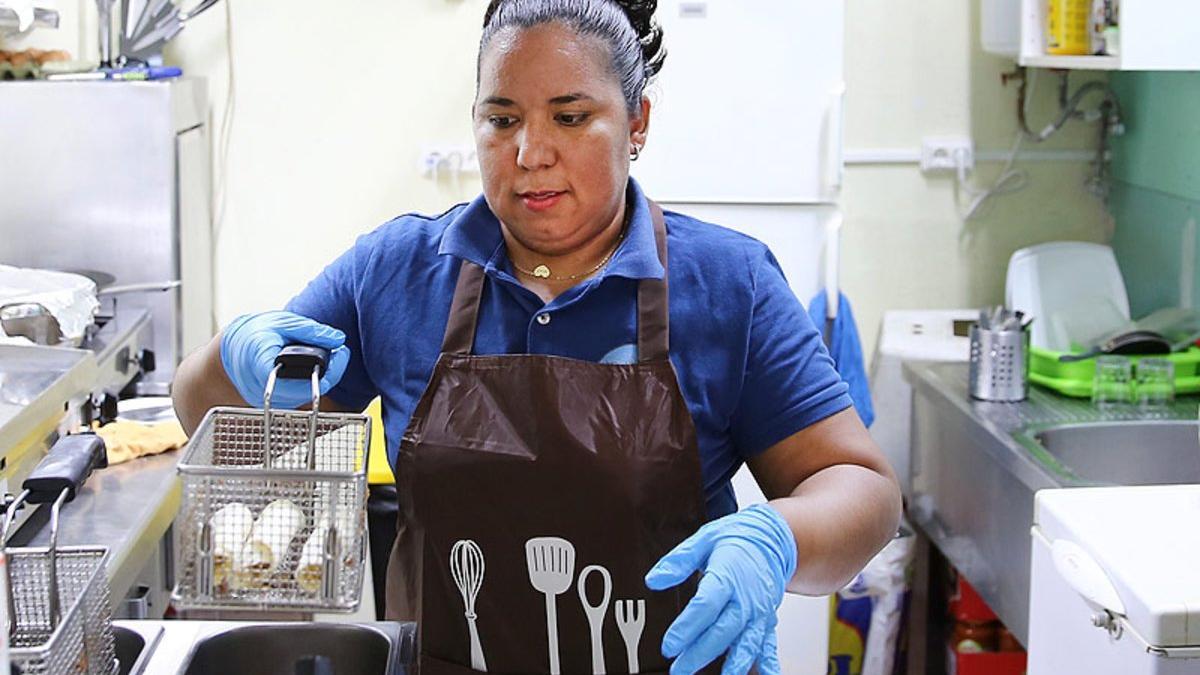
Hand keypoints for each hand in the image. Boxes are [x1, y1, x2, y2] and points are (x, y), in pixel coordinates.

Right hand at [219, 311, 349, 408]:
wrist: (230, 351)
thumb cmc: (253, 333)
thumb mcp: (281, 323)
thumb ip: (310, 330)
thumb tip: (338, 339)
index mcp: (262, 363)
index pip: (301, 379)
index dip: (328, 369)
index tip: (341, 352)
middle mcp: (263, 388)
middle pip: (308, 390)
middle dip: (330, 373)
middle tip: (340, 354)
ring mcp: (267, 399)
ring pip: (306, 397)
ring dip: (323, 379)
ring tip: (331, 358)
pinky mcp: (273, 403)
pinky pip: (299, 398)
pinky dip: (311, 384)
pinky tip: (317, 369)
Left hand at [645, 504, 796, 674]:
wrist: (772, 539)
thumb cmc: (736, 539)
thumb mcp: (703, 539)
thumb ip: (678, 560)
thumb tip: (653, 579)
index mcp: (727, 576)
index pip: (705, 605)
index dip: (686, 628)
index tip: (668, 645)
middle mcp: (745, 598)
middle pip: (722, 630)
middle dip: (700, 654)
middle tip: (679, 669)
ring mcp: (758, 612)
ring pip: (747, 642)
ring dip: (733, 664)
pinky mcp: (768, 621)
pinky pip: (770, 645)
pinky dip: (769, 663)